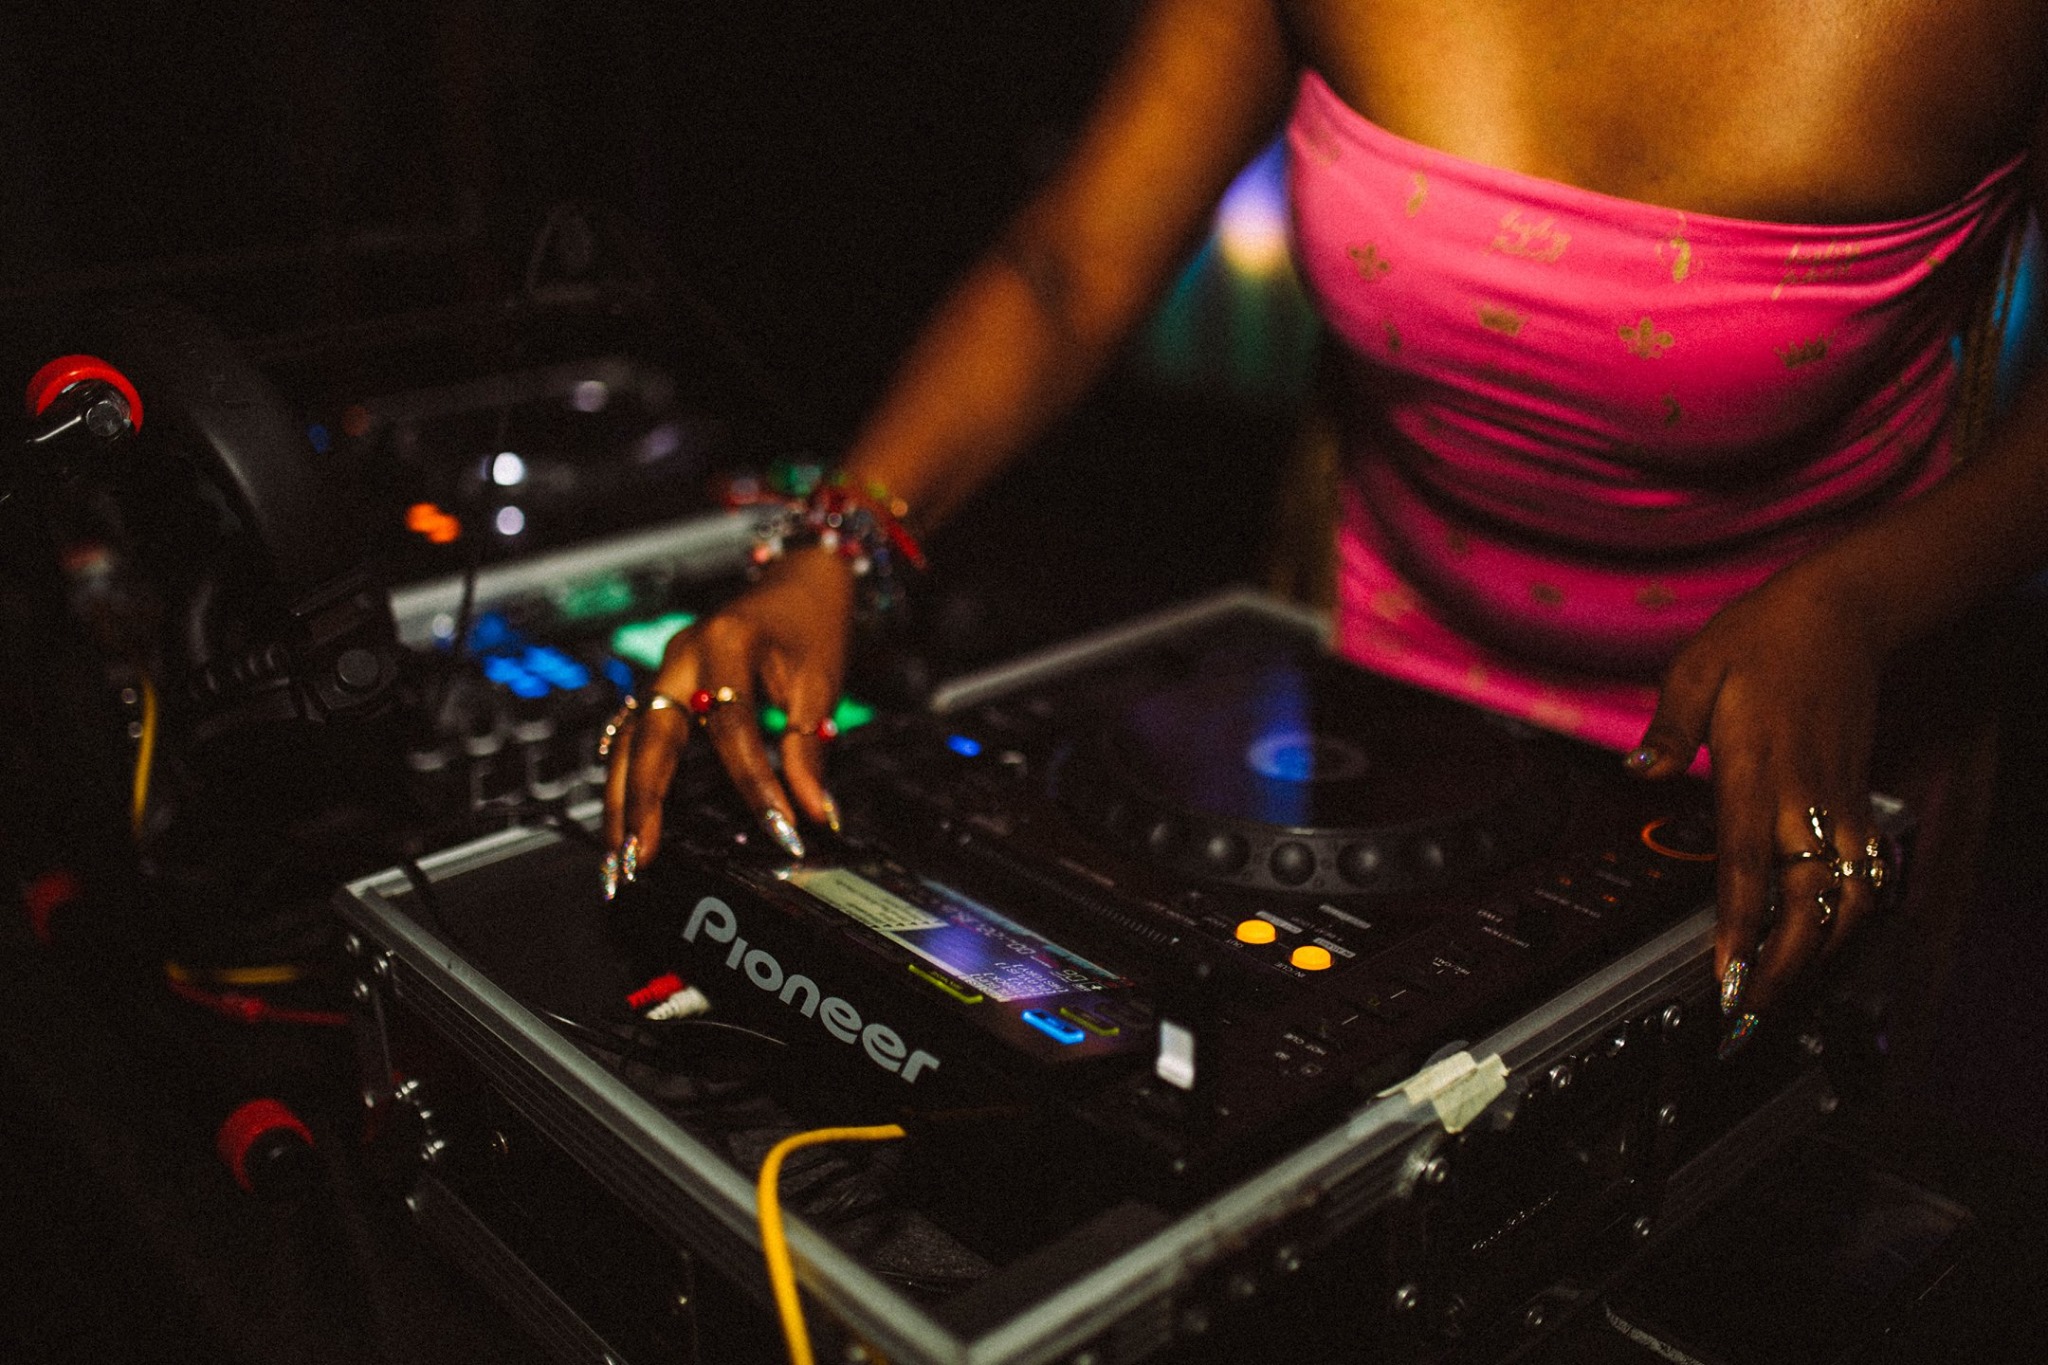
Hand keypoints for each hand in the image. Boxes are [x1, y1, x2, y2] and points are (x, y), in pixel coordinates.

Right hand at [599, 547, 854, 897]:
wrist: (797, 581)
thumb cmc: (810, 627)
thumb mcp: (821, 684)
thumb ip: (810, 751)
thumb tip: (816, 814)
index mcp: (728, 644)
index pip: (736, 727)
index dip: (757, 784)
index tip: (779, 831)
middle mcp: (683, 655)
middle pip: (653, 735)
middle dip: (641, 801)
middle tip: (637, 858)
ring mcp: (665, 669)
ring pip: (629, 740)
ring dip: (620, 801)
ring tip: (618, 858)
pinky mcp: (662, 685)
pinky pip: (634, 737)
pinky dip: (627, 782)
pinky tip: (620, 824)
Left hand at [1626, 575, 1888, 1055]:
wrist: (1837, 614)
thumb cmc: (1760, 639)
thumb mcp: (1694, 669)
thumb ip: (1669, 729)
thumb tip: (1638, 769)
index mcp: (1757, 771)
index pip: (1745, 868)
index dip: (1738, 930)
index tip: (1724, 978)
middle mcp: (1803, 796)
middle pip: (1805, 904)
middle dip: (1781, 969)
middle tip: (1747, 1015)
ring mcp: (1836, 800)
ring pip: (1846, 898)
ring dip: (1820, 953)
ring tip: (1781, 994)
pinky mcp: (1854, 798)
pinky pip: (1863, 872)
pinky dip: (1850, 916)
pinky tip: (1827, 942)